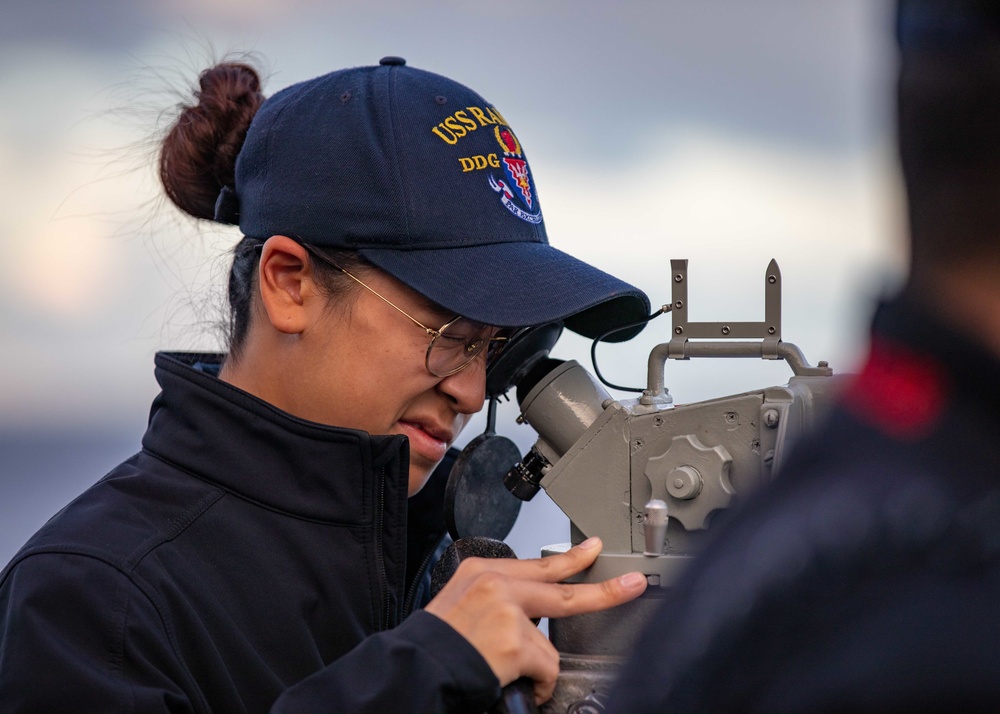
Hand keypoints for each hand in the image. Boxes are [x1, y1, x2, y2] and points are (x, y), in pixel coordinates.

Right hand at [423, 537, 646, 704]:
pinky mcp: (515, 639)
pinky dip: (536, 685)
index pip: (537, 563)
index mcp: (481, 570)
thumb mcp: (461, 603)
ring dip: (537, 666)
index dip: (571, 560)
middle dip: (605, 588)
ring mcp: (507, 609)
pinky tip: (516, 684)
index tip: (593, 550)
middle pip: (563, 583)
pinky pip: (546, 668)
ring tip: (507, 672)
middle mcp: (496, 582)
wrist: (416, 668)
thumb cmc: (437, 644)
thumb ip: (496, 598)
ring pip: (551, 642)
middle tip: (632, 584)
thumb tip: (532, 613)